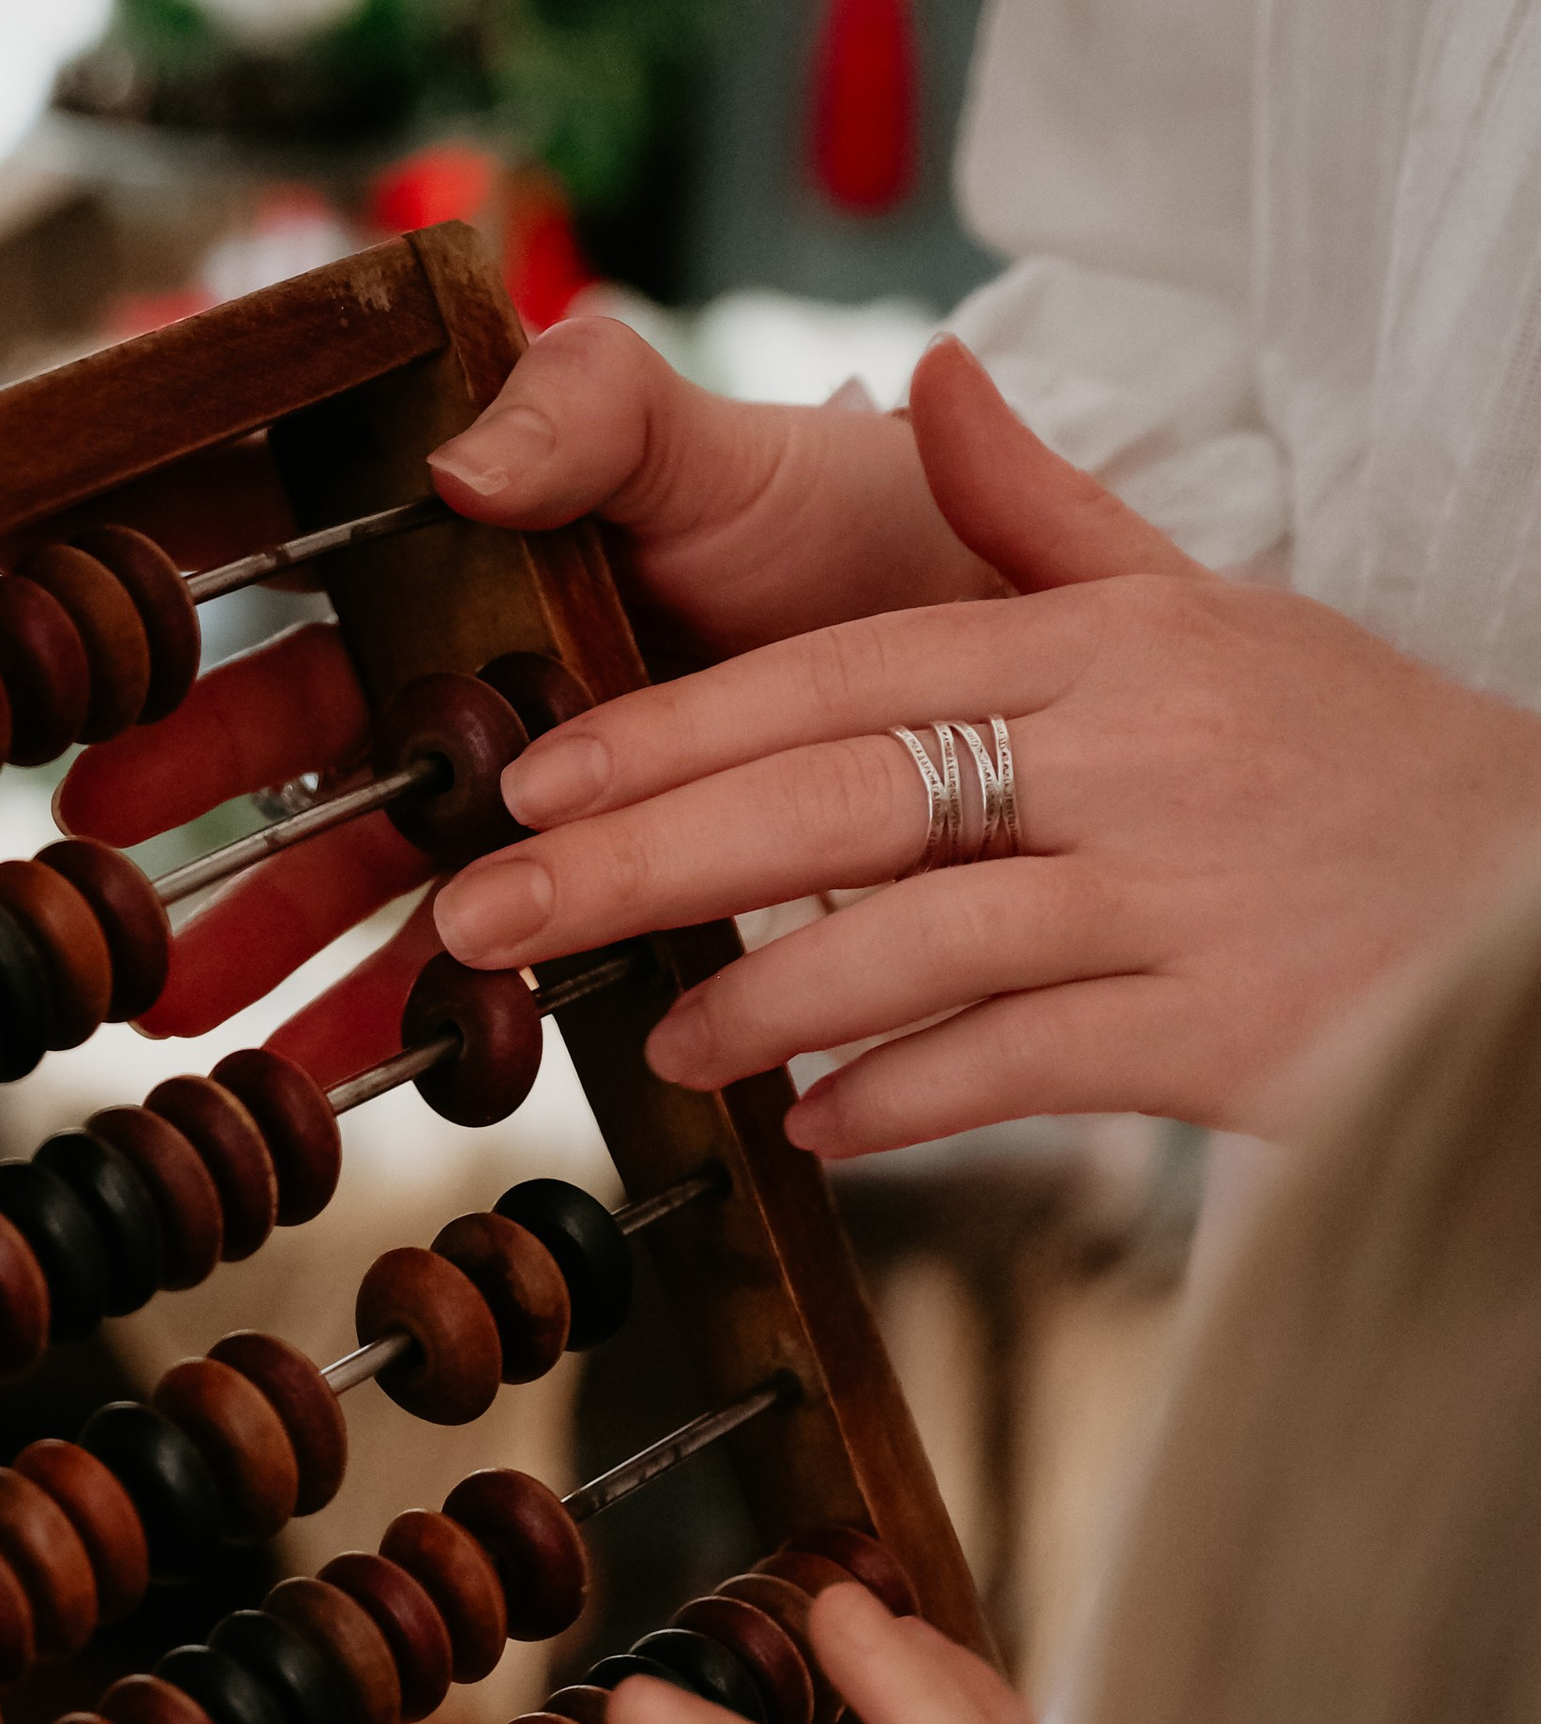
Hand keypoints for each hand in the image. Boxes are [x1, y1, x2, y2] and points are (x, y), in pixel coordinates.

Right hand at [56, 313, 979, 1073]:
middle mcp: (480, 692)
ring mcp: (534, 809)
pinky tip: (351, 1086)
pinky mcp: (604, 906)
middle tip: (119, 918)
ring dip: (286, 968)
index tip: (108, 726)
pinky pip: (494, 976)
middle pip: (306, 765)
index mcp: (474, 567)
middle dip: (208, 844)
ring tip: (205, 1039)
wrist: (989, 638)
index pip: (296, 597)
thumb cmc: (844, 516)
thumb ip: (592, 413)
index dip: (192, 659)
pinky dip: (421, 1031)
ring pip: (377, 890)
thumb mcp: (715, 441)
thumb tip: (464, 460)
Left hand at [436, 338, 1540, 1153]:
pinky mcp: (1208, 1030)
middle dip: (640, 863)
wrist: (1535, 893)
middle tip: (496, 919)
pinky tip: (817, 1129)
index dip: (673, 730)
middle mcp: (1126, 754)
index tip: (537, 783)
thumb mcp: (1208, 612)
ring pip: (911, 944)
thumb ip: (1050, 515)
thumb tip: (932, 385)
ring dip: (762, 1003)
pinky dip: (901, 1102)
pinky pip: (1013, 1068)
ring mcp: (1166, 895)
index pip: (842, 676)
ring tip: (667, 1048)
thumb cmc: (1350, 764)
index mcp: (1102, 645)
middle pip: (834, 802)